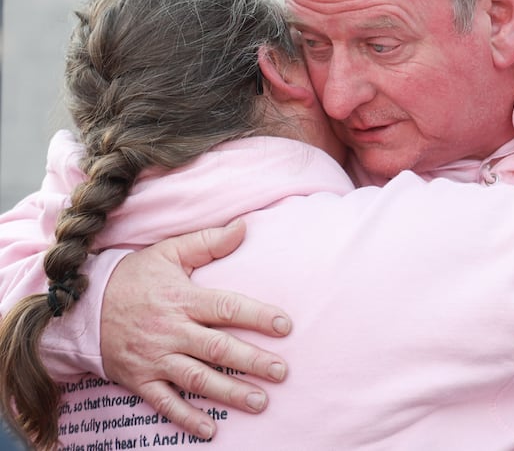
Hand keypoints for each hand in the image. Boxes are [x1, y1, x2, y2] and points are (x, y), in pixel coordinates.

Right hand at [100, 220, 291, 439]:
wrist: (84, 306)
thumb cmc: (136, 276)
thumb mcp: (169, 252)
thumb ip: (208, 241)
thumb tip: (244, 227)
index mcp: (182, 299)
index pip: (226, 308)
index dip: (257, 316)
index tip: (285, 326)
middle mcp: (171, 331)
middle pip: (217, 349)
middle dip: (251, 362)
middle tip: (281, 372)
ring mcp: (154, 357)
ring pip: (197, 379)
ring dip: (229, 393)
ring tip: (260, 402)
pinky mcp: (139, 379)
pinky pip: (165, 403)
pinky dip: (186, 418)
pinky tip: (210, 430)